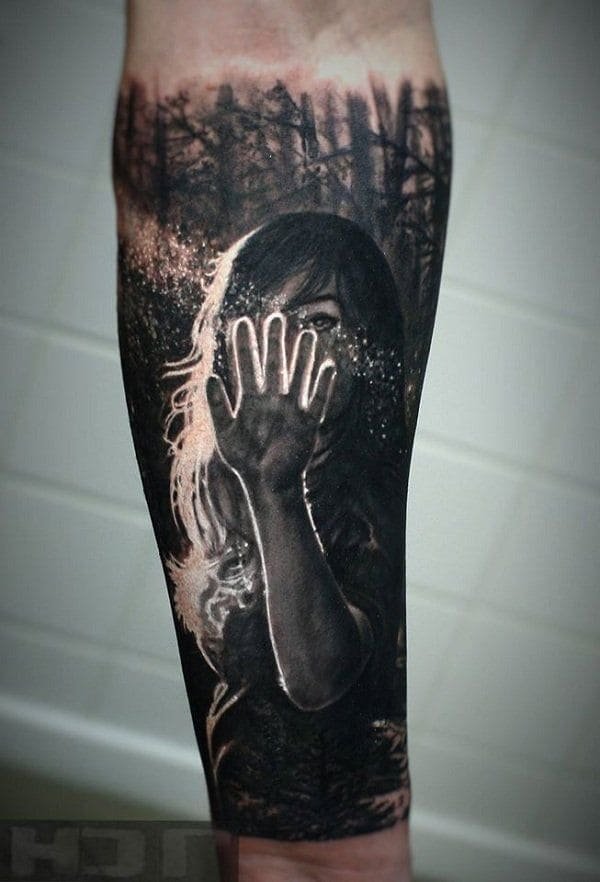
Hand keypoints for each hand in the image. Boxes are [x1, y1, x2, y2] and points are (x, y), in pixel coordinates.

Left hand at [206, 313, 335, 492]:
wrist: (268, 485)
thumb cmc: (244, 460)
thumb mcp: (226, 433)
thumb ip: (217, 406)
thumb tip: (209, 378)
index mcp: (249, 400)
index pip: (246, 366)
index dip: (244, 345)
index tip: (241, 321)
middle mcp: (272, 400)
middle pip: (274, 364)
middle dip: (274, 342)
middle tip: (275, 317)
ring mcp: (291, 410)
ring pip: (298, 376)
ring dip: (302, 357)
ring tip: (306, 333)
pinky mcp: (308, 423)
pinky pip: (319, 400)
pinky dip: (324, 384)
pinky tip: (328, 366)